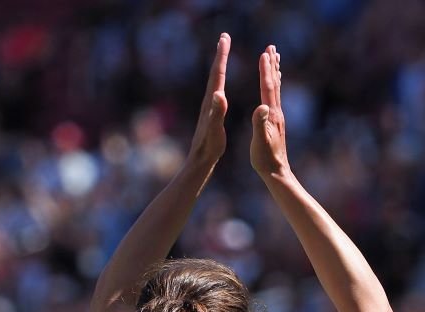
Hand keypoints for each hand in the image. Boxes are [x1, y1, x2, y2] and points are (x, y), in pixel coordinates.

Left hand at [186, 33, 229, 168]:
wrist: (200, 160)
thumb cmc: (209, 147)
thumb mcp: (215, 129)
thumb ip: (217, 111)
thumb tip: (219, 93)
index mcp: (211, 102)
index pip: (217, 74)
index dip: (222, 56)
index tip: (225, 38)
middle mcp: (209, 101)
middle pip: (215, 73)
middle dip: (220, 54)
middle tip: (224, 37)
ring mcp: (209, 107)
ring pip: (215, 81)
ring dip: (220, 65)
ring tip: (223, 53)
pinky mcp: (211, 113)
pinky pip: (217, 91)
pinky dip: (220, 81)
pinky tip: (222, 83)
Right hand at [250, 45, 288, 178]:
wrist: (277, 172)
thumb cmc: (265, 158)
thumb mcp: (259, 141)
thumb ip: (259, 123)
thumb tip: (261, 107)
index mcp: (270, 115)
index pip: (267, 87)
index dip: (265, 70)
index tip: (264, 52)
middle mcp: (276, 113)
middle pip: (274, 84)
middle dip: (272, 64)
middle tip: (272, 47)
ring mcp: (277, 117)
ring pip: (276, 89)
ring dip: (275, 72)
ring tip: (275, 58)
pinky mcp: (277, 123)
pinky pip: (275, 99)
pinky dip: (274, 87)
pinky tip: (274, 85)